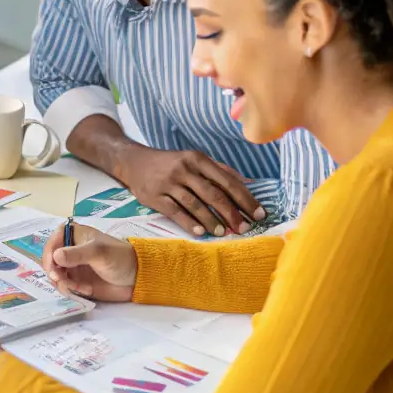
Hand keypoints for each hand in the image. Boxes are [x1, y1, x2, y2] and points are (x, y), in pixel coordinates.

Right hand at [41, 223, 136, 300]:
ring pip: (56, 276)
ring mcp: (73, 267)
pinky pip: (64, 287)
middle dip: (55, 272)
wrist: (136, 278)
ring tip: (80, 287)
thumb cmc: (119, 257)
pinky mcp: (77, 281)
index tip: (53, 268)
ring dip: (64, 283)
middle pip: (50, 261)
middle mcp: (70, 250)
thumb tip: (55, 256)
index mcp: (74, 235)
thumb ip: (77, 254)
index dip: (48, 254)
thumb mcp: (98, 253)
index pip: (52, 242)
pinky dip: (71, 290)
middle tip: (63, 280)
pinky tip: (86, 290)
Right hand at [116, 146, 263, 235]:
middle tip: (245, 228)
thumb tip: (248, 184)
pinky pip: (174, 211)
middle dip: (232, 212)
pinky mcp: (154, 196)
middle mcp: (184, 169)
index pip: (226, 180)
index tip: (259, 213)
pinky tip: (199, 232)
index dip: (245, 198)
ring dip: (211, 220)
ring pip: (194, 203)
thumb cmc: (170, 163)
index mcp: (197, 159)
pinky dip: (188, 222)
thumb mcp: (194, 159)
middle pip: (213, 193)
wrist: (133, 161)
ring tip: (223, 233)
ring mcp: (168, 182)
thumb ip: (220, 170)